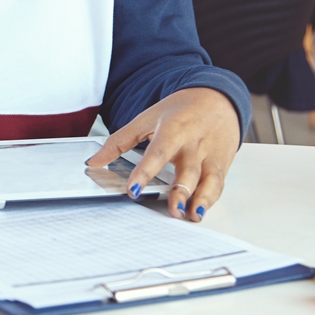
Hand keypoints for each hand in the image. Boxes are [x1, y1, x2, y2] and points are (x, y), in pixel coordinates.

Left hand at [86, 88, 239, 221]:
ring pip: (208, 180)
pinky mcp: (221, 165)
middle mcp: (194, 144)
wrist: (217, 98)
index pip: (158, 153)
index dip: (145, 172)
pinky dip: (210, 200)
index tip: (133, 189)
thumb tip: (93, 162)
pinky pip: (217, 185)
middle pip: (188, 170)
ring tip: (191, 216)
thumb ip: (119, 142)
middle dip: (181, 192)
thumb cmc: (180, 110)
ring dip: (201, 200)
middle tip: (172, 210)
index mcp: (173, 130)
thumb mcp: (146, 119)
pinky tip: (199, 212)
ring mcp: (210, 155)